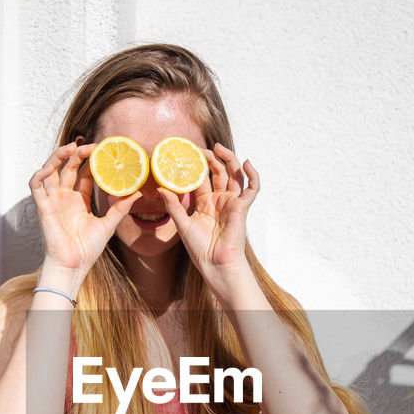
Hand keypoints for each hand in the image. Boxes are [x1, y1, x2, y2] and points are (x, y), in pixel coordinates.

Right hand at [29, 142, 140, 277]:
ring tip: (71, 147)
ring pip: (50, 170)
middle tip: (90, 145)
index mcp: (79, 201)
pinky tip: (51, 168)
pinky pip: (35, 185)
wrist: (73, 266)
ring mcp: (53, 201)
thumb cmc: (87, 250)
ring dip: (58, 156)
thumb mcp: (108, 225)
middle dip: (77, 154)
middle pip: (67, 167)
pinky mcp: (42, 207)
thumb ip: (121, 208)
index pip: (84, 174)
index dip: (91, 160)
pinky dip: (40, 173)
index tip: (102, 150)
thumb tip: (138, 192)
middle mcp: (65, 198)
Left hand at [157, 143, 257, 281]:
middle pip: (219, 172)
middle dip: (211, 158)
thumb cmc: (200, 249)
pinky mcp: (242, 207)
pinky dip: (253, 174)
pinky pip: (252, 188)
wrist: (215, 264)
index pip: (201, 178)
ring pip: (234, 175)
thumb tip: (160, 188)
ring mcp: (232, 202)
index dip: (196, 165)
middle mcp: (219, 200)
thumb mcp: (182, 224)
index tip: (186, 153)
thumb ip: (173, 206)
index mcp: (205, 203)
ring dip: (229, 159)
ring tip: (218, 148)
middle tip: (201, 149)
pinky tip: (246, 163)